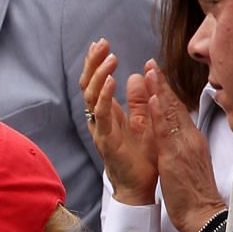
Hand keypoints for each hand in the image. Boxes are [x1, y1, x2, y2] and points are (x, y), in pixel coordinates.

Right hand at [79, 39, 157, 203]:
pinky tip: (110, 82)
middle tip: (100, 43)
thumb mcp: (144, 121)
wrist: (142, 188)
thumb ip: (139, 100)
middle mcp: (100, 121)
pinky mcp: (107, 142)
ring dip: (99, 76)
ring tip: (109, 58)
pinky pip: (102, 116)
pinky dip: (104, 97)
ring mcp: (101, 131)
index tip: (101, 44)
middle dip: (93, 64)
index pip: (97, 83)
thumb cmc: (142, 158)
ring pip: (92, 98)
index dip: (96, 64)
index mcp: (109, 115)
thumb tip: (137, 75)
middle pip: (89, 86)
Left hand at [141, 64, 225, 231]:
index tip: (157, 76)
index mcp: (191, 141)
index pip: (178, 112)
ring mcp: (184, 146)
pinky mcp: (176, 157)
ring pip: (170, 114)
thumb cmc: (194, 194)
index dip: (167, 93)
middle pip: (175, 107)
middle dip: (162, 84)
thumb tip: (177, 136)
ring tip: (150, 71)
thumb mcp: (188, 164)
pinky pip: (166, 132)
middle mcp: (190, 139)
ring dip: (159, 90)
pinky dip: (160, 114)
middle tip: (151, 63)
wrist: (203, 213)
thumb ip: (182, 147)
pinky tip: (154, 99)